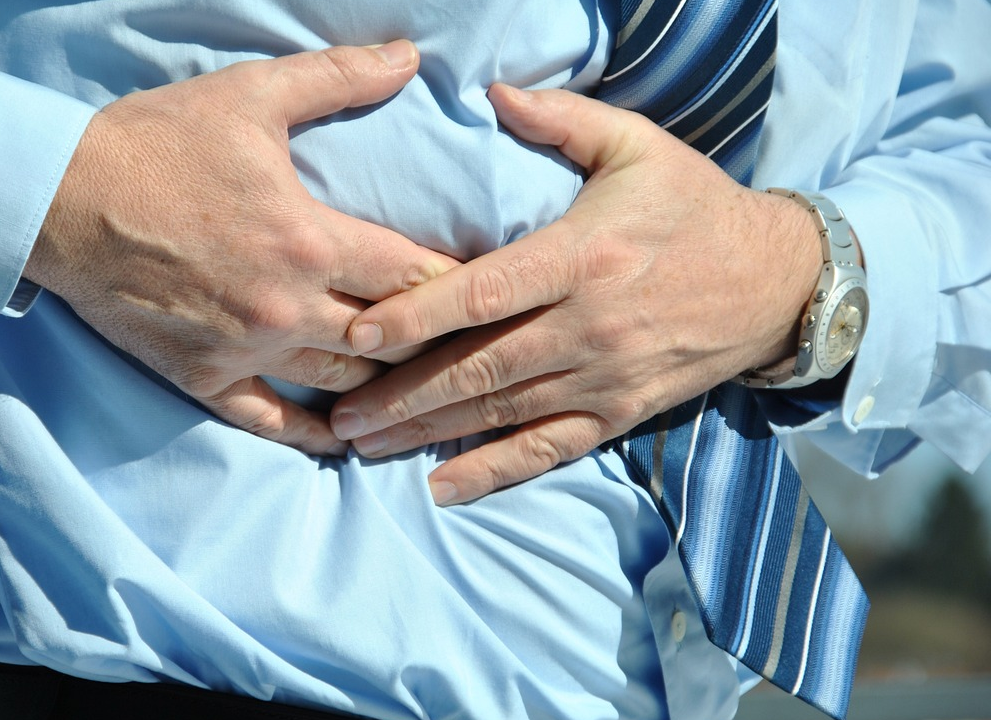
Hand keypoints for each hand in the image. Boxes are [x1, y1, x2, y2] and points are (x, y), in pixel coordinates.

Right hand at [25, 41, 455, 454]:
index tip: (488, 288)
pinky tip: (348, 441)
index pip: (413, 274)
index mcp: (309, 240)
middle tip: (468, 342)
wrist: (61, 198)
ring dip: (387, 385)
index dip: (458, 283)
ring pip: (344, 383)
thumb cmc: (156, 143)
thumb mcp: (250, 96)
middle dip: (433, 339)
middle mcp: (287, 307)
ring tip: (423, 384)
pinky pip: (272, 422)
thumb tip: (409, 56)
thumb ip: (337, 78)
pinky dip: (316, 435)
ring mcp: (246, 350)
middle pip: (390, 338)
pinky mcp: (204, 378)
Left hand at [330, 84, 822, 503]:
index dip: (417, 316)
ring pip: (501, 413)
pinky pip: (548, 449)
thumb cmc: (694, 207)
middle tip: (337, 413)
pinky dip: (494, 471)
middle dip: (402, 394)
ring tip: (362, 445)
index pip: (485, 293)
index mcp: (583, 256)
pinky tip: (442, 487)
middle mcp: (589, 325)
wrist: (778, 281)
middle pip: (478, 367)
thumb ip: (562, 121)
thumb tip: (492, 92)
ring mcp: (604, 377)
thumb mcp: (638, 146)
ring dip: (427, 433)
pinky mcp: (619, 412)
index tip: (358, 335)